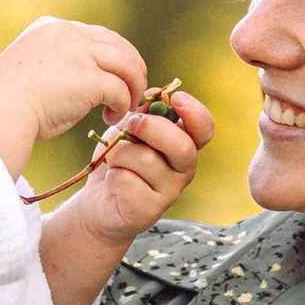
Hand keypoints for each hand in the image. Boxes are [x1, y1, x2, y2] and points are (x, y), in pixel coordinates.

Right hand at [0, 16, 146, 179]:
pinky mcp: (89, 78)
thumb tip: (77, 82)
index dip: (114, 57)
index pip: (97, 35)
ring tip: (127, 108)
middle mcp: (69, 34)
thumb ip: (54, 65)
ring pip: (128, 65)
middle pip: (119, 45)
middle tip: (132, 93)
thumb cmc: (4, 101)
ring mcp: (80, 53)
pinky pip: (121, 90)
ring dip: (133, 87)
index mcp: (51, 27)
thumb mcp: (29, 68)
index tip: (116, 77)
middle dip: (132, 69)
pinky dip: (122, 105)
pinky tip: (111, 118)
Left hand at [67, 84, 213, 246]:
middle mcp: (184, 169)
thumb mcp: (130, 127)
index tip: (175, 98)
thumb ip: (146, 110)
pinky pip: (126, 182)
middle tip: (130, 125)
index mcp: (184, 144)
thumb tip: (159, 93)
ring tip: (114, 160)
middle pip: (182, 146)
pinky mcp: (148, 211)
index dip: (195, 112)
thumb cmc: (120, 159)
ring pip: (146, 160)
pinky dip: (112, 176)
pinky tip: (112, 181)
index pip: (204, 129)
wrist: (99, 199)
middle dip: (151, 128)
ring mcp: (169, 193)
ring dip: (120, 154)